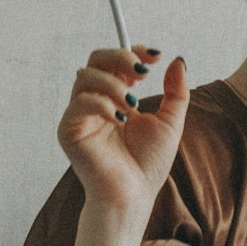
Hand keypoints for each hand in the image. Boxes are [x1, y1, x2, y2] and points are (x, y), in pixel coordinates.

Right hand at [57, 48, 188, 221]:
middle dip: (121, 58)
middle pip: (96, 59)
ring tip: (132, 106)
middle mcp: (96, 101)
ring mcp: (80, 114)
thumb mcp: (170, 121)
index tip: (156, 56)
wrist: (134, 194)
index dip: (134, 51)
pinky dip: (102, 104)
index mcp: (116, 96)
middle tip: (143, 72)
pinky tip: (119, 119)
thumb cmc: (148, 164)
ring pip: (86, 75)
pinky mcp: (69, 129)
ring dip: (114, 85)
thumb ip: (176, 91)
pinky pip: (80, 101)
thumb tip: (177, 60)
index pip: (117, 61)